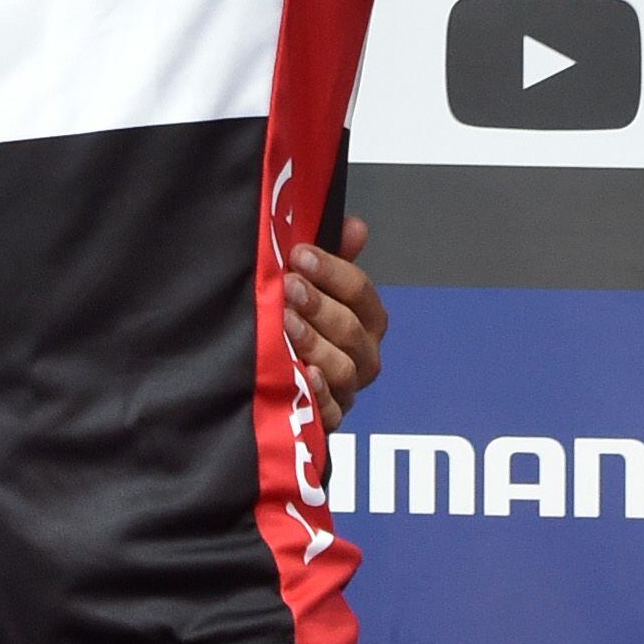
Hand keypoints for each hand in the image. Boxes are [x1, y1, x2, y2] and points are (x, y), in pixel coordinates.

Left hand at [286, 213, 387, 429]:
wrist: (277, 384)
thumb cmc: (302, 326)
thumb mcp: (315, 288)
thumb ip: (334, 257)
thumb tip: (355, 226)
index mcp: (366, 320)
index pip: (361, 292)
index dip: (333, 272)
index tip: (301, 255)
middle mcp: (363, 355)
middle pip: (351, 329)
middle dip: (319, 305)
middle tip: (289, 286)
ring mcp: (347, 388)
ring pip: (341, 367)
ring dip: (314, 342)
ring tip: (286, 323)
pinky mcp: (327, 418)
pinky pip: (330, 410)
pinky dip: (319, 393)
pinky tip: (304, 374)